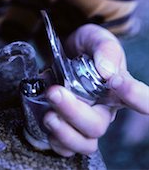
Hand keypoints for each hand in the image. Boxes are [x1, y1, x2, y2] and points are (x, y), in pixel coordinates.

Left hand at [42, 24, 148, 156]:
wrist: (65, 50)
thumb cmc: (87, 47)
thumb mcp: (96, 38)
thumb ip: (105, 49)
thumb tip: (107, 72)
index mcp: (120, 89)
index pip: (142, 100)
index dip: (137, 98)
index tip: (117, 82)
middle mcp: (104, 109)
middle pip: (97, 125)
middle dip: (74, 111)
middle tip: (55, 92)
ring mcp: (86, 120)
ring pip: (84, 142)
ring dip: (64, 132)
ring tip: (49, 114)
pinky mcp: (67, 126)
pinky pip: (66, 148)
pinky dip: (55, 140)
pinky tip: (47, 121)